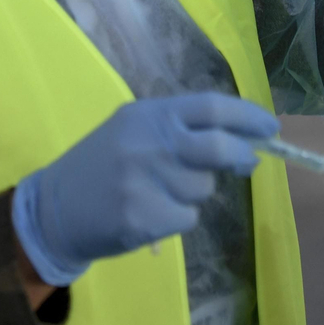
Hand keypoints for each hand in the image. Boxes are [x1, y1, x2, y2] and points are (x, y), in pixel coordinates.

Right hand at [12, 93, 276, 284]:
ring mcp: (145, 180)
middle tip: (247, 163)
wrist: (54, 208)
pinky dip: (177, 218)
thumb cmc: (101, 165)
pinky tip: (150, 212)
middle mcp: (148, 141)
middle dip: (241, 157)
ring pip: (203, 187)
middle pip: (217, 147)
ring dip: (194, 191)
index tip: (269, 127)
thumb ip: (179, 129)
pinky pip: (187, 217)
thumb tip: (241, 138)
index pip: (210, 106)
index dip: (246, 116)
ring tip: (161, 190)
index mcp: (148, 114)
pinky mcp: (143, 217)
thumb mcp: (133, 129)